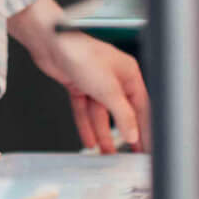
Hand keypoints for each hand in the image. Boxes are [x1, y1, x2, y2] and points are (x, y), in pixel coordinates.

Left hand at [10, 0, 149, 153]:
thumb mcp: (109, 89)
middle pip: (121, 112)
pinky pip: (85, 111)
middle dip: (123, 134)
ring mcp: (95, 82)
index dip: (144, 128)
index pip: (141, 108)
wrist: (51, 44)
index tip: (147, 146)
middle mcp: (113, 78)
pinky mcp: (78, 85)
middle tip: (130, 154)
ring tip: (106, 153)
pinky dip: (86, 126)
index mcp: (128, 74)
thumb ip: (122, 114)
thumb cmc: (82, 53)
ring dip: (103, 134)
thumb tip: (133, 132)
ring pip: (101, 114)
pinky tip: (89, 140)